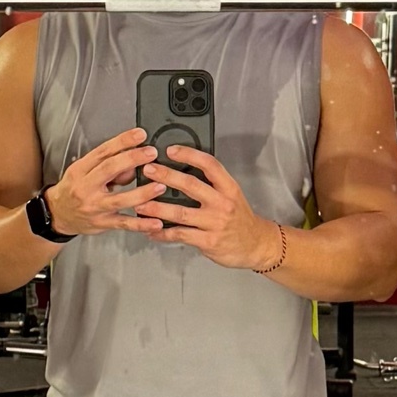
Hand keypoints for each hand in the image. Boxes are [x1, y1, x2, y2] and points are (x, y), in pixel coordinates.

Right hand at [44, 128, 166, 235]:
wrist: (58, 214)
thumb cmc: (74, 189)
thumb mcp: (84, 172)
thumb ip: (107, 166)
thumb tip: (132, 162)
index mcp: (80, 170)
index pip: (102, 152)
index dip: (122, 141)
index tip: (139, 134)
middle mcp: (85, 188)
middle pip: (109, 170)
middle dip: (132, 159)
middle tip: (151, 152)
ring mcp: (94, 207)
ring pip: (119, 199)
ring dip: (142, 193)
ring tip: (160, 186)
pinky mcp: (102, 224)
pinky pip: (124, 224)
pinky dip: (141, 224)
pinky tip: (155, 222)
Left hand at [135, 147, 278, 270]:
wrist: (256, 245)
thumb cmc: (240, 220)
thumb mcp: (232, 195)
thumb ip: (212, 185)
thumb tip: (182, 172)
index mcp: (229, 188)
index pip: (209, 165)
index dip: (189, 155)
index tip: (171, 150)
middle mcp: (222, 203)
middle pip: (191, 185)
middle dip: (166, 176)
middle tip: (148, 170)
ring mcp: (214, 223)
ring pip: (180, 213)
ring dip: (157, 208)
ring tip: (140, 205)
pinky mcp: (208, 241)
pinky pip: (180, 235)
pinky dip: (163, 233)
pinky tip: (151, 230)